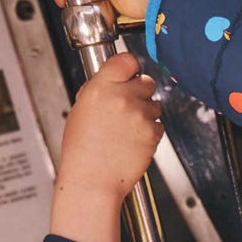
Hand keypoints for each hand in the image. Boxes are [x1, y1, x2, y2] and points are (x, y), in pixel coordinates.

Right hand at [49, 52, 161, 241]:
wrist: (92, 180)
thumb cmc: (82, 150)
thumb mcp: (81, 110)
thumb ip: (100, 90)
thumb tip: (114, 80)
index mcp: (101, 87)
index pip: (127, 60)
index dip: (131, 67)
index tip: (130, 73)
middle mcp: (122, 98)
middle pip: (146, 81)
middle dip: (140, 93)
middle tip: (129, 108)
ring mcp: (139, 115)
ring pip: (155, 105)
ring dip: (146, 115)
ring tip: (127, 131)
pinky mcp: (152, 133)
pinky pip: (159, 125)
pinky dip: (150, 133)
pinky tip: (133, 142)